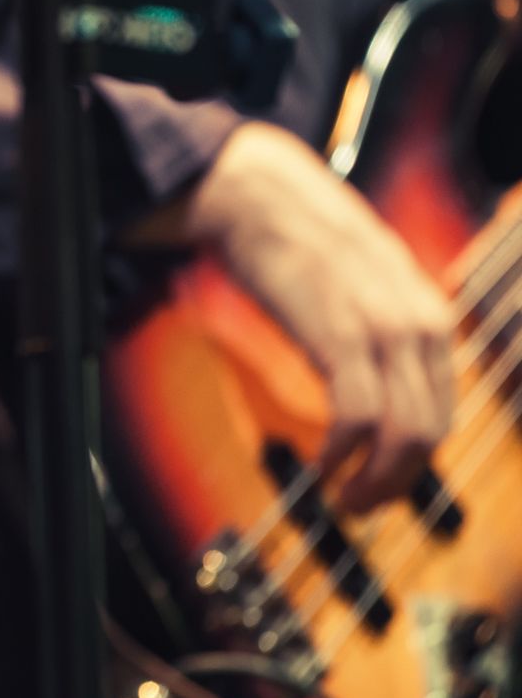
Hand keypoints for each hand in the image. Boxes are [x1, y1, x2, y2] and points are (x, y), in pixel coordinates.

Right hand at [186, 122, 453, 511]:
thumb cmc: (296, 237)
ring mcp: (384, 329)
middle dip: (398, 481)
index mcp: (429, 313)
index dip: (412, 459)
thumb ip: (378, 329)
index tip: (378, 479)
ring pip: (406, 432)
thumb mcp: (359, 283)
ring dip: (375, 479)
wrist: (256, 194)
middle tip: (359, 504)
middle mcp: (421, 323)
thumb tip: (372, 384)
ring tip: (343, 496)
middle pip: (431, 430)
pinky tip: (322, 462)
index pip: (441, 410)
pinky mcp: (342, 334)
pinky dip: (345, 452)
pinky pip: (360, 415)